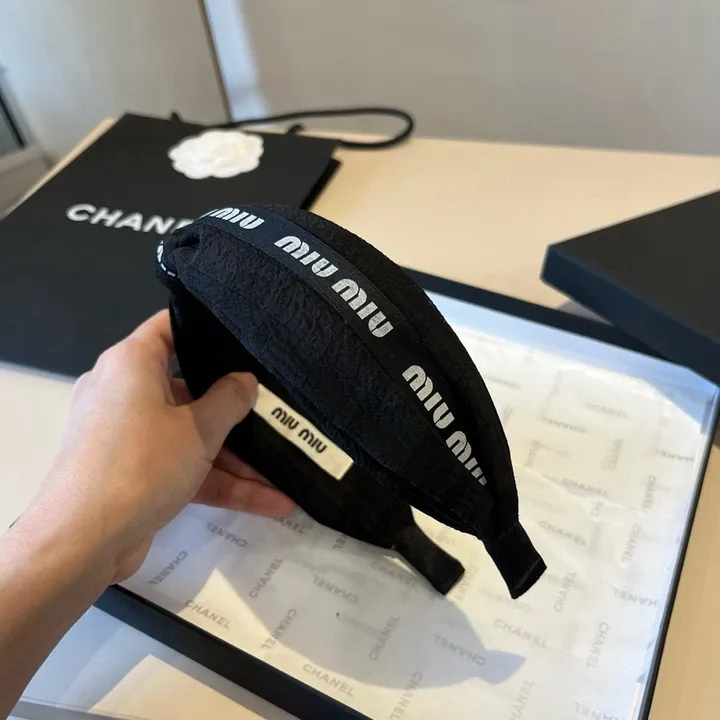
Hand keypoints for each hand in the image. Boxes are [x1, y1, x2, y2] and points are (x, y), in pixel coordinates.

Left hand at [20, 311, 293, 584]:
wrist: (82, 541)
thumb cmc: (140, 465)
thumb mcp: (198, 430)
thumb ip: (230, 400)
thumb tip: (245, 381)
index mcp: (132, 364)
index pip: (169, 328)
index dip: (207, 328)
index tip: (246, 340)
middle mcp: (126, 393)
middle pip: (190, 389)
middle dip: (236, 409)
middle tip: (277, 408)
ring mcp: (130, 435)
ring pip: (191, 435)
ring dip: (237, 458)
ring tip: (285, 472)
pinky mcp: (135, 472)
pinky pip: (183, 466)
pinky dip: (219, 481)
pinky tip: (269, 500)